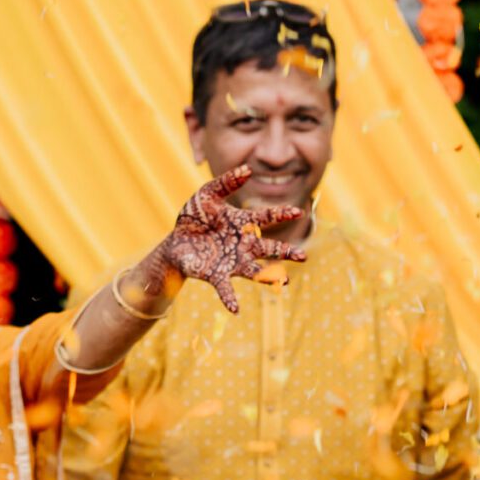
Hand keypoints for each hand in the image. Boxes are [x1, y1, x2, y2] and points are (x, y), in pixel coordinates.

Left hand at [131, 169, 306, 317]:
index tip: (298, 212)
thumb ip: (227, 182)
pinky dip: (230, 298)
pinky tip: (235, 309)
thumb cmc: (195, 217)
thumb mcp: (208, 194)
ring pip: (255, 271)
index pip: (267, 218)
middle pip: (269, 249)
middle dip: (286, 252)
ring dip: (269, 277)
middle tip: (303, 256)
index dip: (282, 215)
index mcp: (243, 224)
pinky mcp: (216, 275)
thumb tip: (248, 170)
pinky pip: (225, 288)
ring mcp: (231, 262)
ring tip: (285, 282)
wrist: (175, 241)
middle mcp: (242, 245)